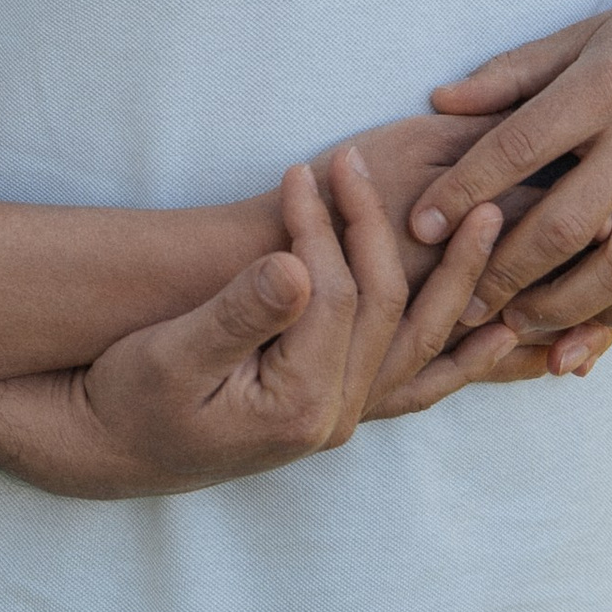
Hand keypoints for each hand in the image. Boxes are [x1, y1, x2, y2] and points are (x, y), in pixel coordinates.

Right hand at [57, 147, 508, 496]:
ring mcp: (343, 417)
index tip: (303, 171)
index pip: (335, 295)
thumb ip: (238, 313)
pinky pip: (417, 384)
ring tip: (490, 216)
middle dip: (377, 228)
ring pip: (419, 341)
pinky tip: (498, 331)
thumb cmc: (129, 396)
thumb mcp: (170, 354)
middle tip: (365, 162)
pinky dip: (460, 358)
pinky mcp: (338, 410)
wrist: (112, 449)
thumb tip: (295, 266)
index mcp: (298, 404)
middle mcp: (334, 417)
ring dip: (456, 279)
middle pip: (385, 309)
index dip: (322, 227)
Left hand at [410, 0, 611, 345]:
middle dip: (502, 271)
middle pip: (563, 225)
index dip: (462, 191)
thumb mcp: (596, 28)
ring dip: (559, 310)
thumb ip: (518, 70)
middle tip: (458, 302)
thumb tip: (440, 103)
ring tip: (514, 327)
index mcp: (607, 84)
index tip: (419, 227)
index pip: (518, 147)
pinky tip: (584, 337)